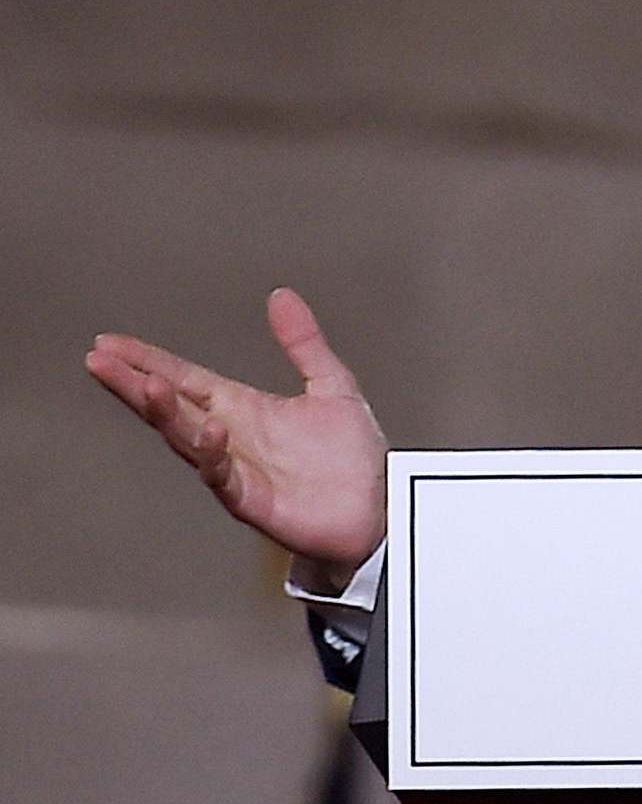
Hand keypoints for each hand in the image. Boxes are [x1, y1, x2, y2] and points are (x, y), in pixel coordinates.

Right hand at [84, 288, 388, 590]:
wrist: (379, 507)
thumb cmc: (352, 456)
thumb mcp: (331, 385)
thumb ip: (303, 343)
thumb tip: (281, 296)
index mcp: (244, 408)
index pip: (186, 379)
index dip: (149, 361)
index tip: (111, 344)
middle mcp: (231, 436)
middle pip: (172, 406)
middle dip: (135, 383)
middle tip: (101, 360)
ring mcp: (236, 469)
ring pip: (188, 439)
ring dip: (167, 414)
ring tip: (147, 385)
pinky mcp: (251, 499)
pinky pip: (223, 476)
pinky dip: (212, 454)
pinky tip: (209, 430)